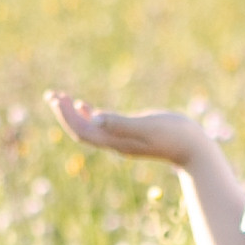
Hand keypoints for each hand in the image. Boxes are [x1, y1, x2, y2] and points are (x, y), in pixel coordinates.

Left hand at [45, 95, 210, 167]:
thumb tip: (94, 118)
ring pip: (89, 128)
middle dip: (64, 113)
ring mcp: (121, 140)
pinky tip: (84, 106)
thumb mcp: (147, 127)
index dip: (66, 116)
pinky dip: (90, 115)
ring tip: (59, 98)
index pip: (82, 130)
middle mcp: (114, 143)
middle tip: (51, 95)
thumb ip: (121, 123)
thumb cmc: (174, 135)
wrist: (194, 149)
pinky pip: (103, 126)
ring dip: (73, 114)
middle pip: (81, 130)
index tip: (56, 98)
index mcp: (115, 141)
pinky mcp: (129, 135)